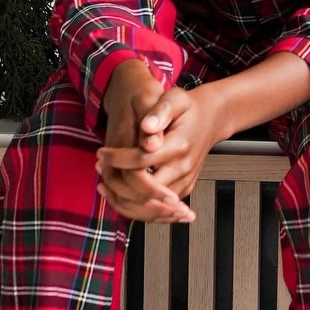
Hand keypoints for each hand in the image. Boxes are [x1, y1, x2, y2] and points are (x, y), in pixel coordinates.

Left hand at [97, 65, 227, 223]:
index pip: (142, 161)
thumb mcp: (175, 99)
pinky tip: (117, 194)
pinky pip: (156, 210)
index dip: (117, 159)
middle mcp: (183, 167)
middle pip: (143, 190)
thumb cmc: (189, 109)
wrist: (210, 120)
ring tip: (103, 184)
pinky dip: (134, 207)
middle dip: (116, 183)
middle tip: (99, 168)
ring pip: (149, 207)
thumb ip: (160, 112)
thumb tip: (147, 126)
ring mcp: (184, 181)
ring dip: (121, 199)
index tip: (102, 152)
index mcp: (179, 145)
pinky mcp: (182, 190)